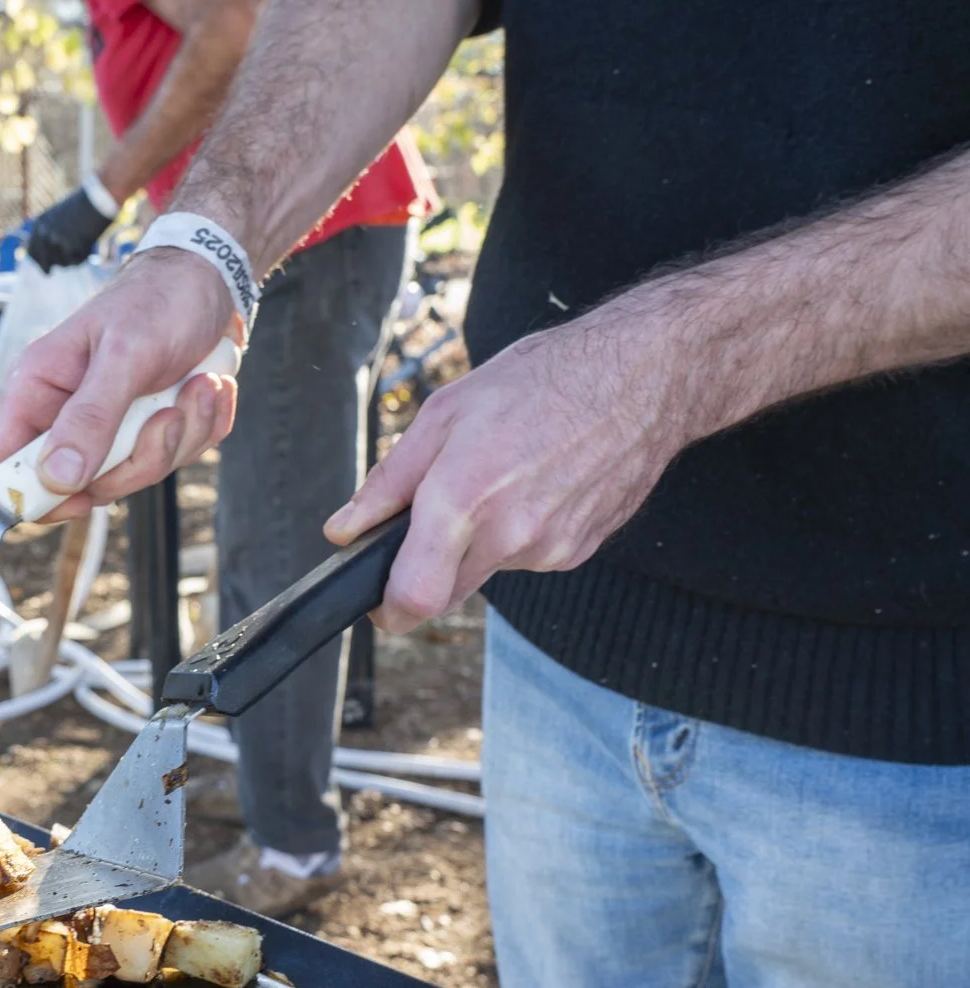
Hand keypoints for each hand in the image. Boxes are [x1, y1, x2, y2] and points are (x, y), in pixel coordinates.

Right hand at [0, 247, 242, 521]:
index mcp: (39, 390)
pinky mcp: (154, 428)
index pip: (4, 467)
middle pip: (84, 485)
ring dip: (183, 434)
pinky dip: (203, 425)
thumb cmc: (159, 298)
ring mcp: (114, 426)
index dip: (32, 494)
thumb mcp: (124, 354)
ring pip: (138, 474)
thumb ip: (89, 417)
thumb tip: (56, 477)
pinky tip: (209, 385)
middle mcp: (70, 414)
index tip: (82, 495)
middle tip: (168, 412)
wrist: (212, 277)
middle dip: (139, 457)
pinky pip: (178, 457)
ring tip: (198, 384)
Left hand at [25, 187, 115, 269]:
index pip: (31, 252)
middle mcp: (45, 233)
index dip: (39, 262)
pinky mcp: (70, 246)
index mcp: (40, 224)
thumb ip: (50, 233)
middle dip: (51, 268)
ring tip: (83, 244)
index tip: (46, 269)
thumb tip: (46, 256)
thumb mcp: (60, 216)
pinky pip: (77, 261)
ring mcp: (56, 240)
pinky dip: (84, 256)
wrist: (98, 199)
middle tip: (53, 273)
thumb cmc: (84, 206)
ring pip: (63, 263)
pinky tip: (90, 243)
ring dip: (72, 259)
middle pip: (44, 263)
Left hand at [325, 301, 694, 631]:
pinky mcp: (579, 550)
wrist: (642, 377)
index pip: (415, 598)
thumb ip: (388, 482)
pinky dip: (517, 531)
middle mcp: (509, 535)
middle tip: (434, 514)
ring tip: (500, 475)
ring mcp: (550, 549)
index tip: (376, 599)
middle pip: (446, 591)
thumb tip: (345, 527)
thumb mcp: (444, 413)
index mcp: (464, 499)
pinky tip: (535, 482)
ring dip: (476, 540)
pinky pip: (527, 557)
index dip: (387, 609)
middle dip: (427, 566)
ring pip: (487, 570)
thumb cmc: (542, 380)